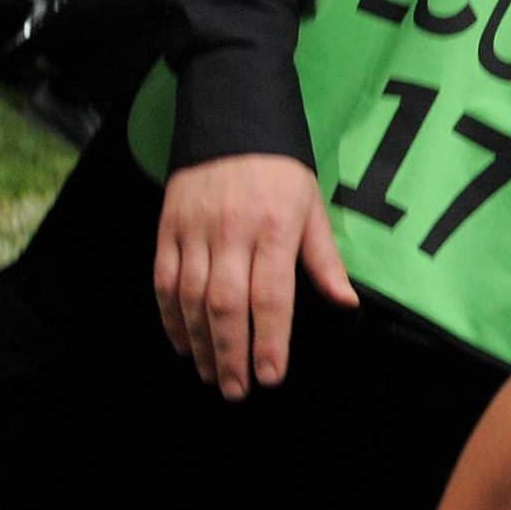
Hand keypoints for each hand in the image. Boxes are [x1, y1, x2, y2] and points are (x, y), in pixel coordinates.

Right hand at [154, 154, 358, 398]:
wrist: (230, 119)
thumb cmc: (280, 173)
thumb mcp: (313, 210)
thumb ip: (325, 261)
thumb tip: (347, 305)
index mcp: (274, 230)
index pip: (271, 297)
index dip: (269, 341)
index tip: (270, 377)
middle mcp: (231, 233)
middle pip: (226, 305)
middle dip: (231, 353)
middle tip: (236, 390)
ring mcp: (194, 230)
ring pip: (190, 297)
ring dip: (199, 343)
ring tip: (211, 375)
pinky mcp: (167, 227)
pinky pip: (164, 280)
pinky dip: (170, 316)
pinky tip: (182, 343)